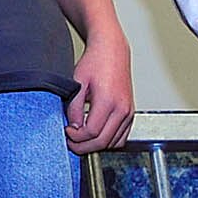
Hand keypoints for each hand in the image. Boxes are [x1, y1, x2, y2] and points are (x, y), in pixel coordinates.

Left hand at [66, 33, 133, 153]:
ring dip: (95, 145)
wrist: (112, 51)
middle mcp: (122, 109)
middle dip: (83, 146)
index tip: (67, 131)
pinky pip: (121, 138)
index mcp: (108, 101)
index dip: (76, 137)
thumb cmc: (95, 63)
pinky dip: (108, 141)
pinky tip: (95, 135)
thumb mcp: (77, 83)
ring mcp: (128, 112)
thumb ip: (74, 108)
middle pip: (102, 142)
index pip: (91, 132)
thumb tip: (73, 127)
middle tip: (71, 142)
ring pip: (113, 143)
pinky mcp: (130, 113)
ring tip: (81, 138)